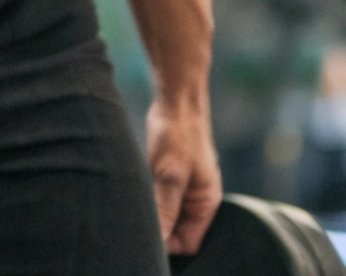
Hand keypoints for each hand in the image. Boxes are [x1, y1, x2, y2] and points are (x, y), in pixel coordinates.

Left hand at [146, 97, 222, 255]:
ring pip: (165, 213)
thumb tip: (159, 242)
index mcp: (206, 203)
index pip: (189, 243)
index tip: (149, 233)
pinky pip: (158, 197)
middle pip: (176, 230)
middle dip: (159, 226)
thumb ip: (165, 209)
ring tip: (142, 193)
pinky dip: (148, 196)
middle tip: (141, 212)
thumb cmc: (179, 134)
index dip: (169, 244)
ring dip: (152, 209)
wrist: (175, 100)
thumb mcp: (170, 175)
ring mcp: (183, 187)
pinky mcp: (170, 176)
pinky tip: (139, 183)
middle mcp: (197, 199)